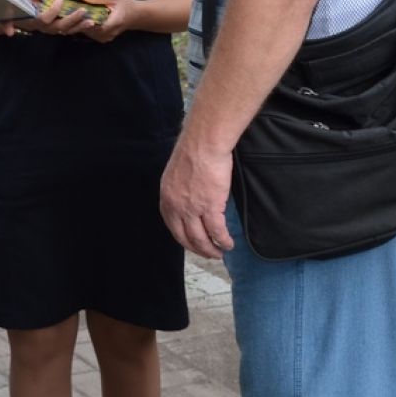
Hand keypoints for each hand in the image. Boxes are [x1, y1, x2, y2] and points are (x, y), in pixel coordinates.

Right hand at [13, 0, 86, 37]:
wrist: (25, 15)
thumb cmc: (28, 1)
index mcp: (35, 18)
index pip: (45, 18)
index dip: (53, 9)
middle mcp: (45, 27)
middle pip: (58, 26)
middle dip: (71, 19)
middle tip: (83, 10)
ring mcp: (52, 30)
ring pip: (66, 30)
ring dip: (79, 26)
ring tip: (91, 21)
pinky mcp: (59, 30)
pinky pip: (70, 30)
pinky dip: (80, 27)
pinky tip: (90, 23)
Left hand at [75, 0, 133, 42]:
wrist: (133, 16)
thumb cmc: (123, 4)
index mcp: (115, 22)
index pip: (97, 26)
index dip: (85, 21)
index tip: (76, 13)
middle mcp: (110, 33)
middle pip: (90, 31)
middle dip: (79, 23)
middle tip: (68, 14)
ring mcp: (106, 38)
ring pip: (89, 34)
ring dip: (79, 26)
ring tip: (70, 16)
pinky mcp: (103, 39)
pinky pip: (90, 34)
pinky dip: (83, 28)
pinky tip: (78, 20)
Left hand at [160, 130, 234, 258]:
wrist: (203, 143)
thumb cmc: (194, 150)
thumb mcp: (177, 173)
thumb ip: (180, 189)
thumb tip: (190, 196)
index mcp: (166, 197)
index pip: (172, 226)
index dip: (184, 238)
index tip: (192, 243)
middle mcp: (176, 207)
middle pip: (185, 237)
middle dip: (197, 249)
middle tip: (208, 253)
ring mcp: (192, 209)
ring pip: (200, 238)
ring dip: (211, 249)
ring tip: (220, 253)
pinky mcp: (210, 207)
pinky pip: (217, 231)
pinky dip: (223, 240)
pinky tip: (229, 243)